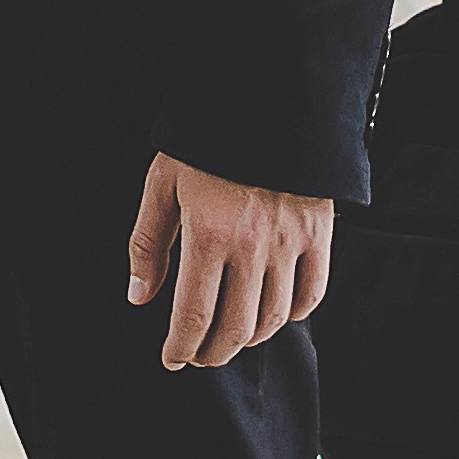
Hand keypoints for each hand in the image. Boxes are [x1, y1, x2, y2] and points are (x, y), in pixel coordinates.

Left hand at [127, 157, 332, 369]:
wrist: (266, 100)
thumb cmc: (205, 142)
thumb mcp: (162, 185)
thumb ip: (148, 244)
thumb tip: (139, 297)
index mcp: (207, 235)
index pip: (194, 315)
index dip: (181, 347)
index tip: (172, 359)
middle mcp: (252, 247)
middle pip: (235, 328)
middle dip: (213, 353)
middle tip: (198, 355)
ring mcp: (290, 243)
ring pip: (273, 318)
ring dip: (249, 340)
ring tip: (230, 338)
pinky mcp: (319, 234)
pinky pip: (312, 294)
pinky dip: (292, 315)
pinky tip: (273, 315)